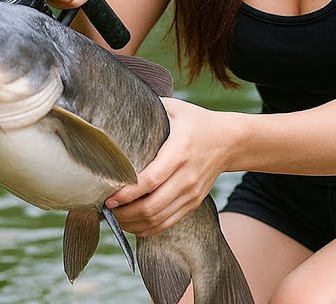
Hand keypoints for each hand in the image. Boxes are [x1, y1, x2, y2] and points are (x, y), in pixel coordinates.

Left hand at [105, 98, 227, 236]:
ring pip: (158, 219)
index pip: (150, 180)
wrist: (229, 141)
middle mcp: (186, 176)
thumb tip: (117, 106)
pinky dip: (147, 228)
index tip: (108, 197)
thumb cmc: (196, 122)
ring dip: (133, 223)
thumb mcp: (175, 109)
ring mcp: (191, 192)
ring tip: (115, 217)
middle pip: (152, 206)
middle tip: (106, 208)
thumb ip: (149, 109)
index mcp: (179, 151)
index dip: (127, 193)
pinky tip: (133, 223)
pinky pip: (168, 223)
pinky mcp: (193, 202)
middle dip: (124, 213)